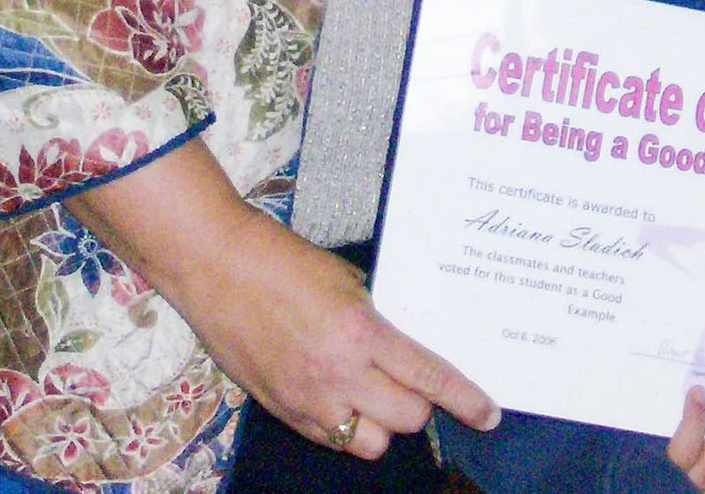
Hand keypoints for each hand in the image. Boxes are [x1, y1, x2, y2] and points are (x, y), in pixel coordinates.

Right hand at [63, 140, 498, 457]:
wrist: (216, 266)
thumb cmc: (280, 260)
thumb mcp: (343, 279)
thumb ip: (375, 320)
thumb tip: (402, 346)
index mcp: (360, 332)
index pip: (428, 378)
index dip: (465, 400)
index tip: (489, 414)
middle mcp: (338, 373)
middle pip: (406, 419)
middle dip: (418, 405)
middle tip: (411, 383)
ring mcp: (308, 399)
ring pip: (369, 443)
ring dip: (380, 424)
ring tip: (373, 395)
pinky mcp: (281, 410)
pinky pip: (330, 439)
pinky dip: (343, 425)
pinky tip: (339, 398)